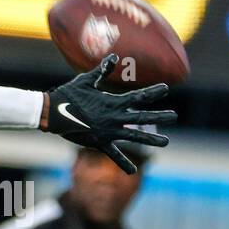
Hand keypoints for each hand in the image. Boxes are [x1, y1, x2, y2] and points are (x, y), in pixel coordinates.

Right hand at [43, 54, 174, 174]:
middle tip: (174, 116)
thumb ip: (102, 71)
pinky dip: (124, 163)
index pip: (138, 96)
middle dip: (159, 116)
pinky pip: (114, 155)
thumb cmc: (69, 94)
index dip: (153, 92)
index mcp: (113, 102)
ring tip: (165, 142)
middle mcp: (115, 117)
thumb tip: (113, 57)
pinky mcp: (100, 143)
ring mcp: (109, 131)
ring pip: (134, 136)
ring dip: (151, 139)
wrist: (54, 113)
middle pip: (142, 117)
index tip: (166, 89)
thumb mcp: (86, 80)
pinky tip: (133, 171)